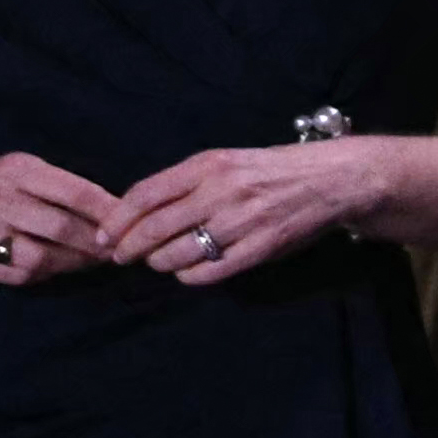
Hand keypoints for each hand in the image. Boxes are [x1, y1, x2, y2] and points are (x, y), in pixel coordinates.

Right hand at [0, 152, 121, 289]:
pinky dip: (42, 275)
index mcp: (18, 170)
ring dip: (72, 263)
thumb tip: (113, 214)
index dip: (106, 212)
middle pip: (59, 227)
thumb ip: (63, 188)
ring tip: (89, 262)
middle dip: (94, 243)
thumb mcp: (26, 171)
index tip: (129, 224)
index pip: (75, 191)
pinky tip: (55, 269)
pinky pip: (15, 276)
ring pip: (38, 258)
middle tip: (115, 250)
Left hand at [98, 137, 378, 288]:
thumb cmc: (273, 170)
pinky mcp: (260, 248)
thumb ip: (186, 183)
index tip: (103, 236)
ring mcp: (242, 222)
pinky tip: (189, 270)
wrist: (334, 179)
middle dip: (129, 249)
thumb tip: (137, 215)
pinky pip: (206, 272)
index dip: (117, 220)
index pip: (145, 195)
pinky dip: (188, 276)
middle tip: (121, 257)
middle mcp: (223, 191)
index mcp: (210, 165)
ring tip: (161, 261)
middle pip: (153, 229)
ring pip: (176, 255)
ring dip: (159, 263)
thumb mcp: (228, 162)